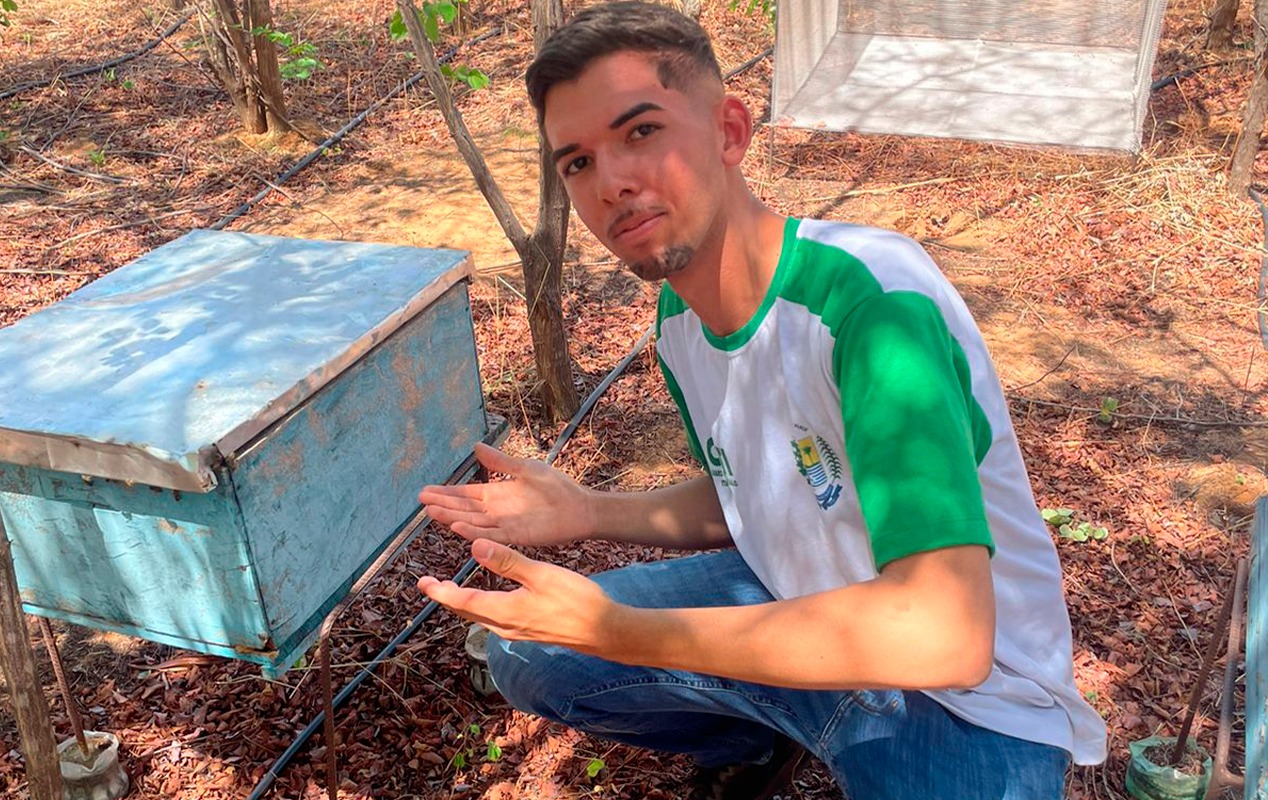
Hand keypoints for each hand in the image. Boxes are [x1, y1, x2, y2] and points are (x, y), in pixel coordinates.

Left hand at [418, 539, 615, 653]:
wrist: (604, 631)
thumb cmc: (576, 601)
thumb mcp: (541, 575)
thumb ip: (507, 561)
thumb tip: (474, 547)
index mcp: (504, 611)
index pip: (462, 602)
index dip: (440, 592)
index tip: (422, 584)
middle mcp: (505, 626)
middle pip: (467, 612)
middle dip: (447, 597)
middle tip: (430, 585)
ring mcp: (518, 632)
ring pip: (481, 617)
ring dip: (464, 603)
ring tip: (453, 590)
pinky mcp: (530, 631)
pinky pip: (496, 620)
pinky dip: (483, 607)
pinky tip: (490, 599)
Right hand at [419, 443, 595, 546]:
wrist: (579, 507)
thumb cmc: (556, 487)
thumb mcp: (524, 468)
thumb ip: (499, 462)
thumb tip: (476, 446)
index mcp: (496, 493)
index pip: (465, 493)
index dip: (446, 493)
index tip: (426, 491)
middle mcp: (496, 510)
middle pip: (463, 508)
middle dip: (443, 504)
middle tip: (421, 501)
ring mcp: (504, 524)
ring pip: (472, 522)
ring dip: (452, 517)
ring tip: (432, 512)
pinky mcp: (515, 535)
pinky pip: (490, 534)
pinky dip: (474, 531)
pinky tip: (457, 527)